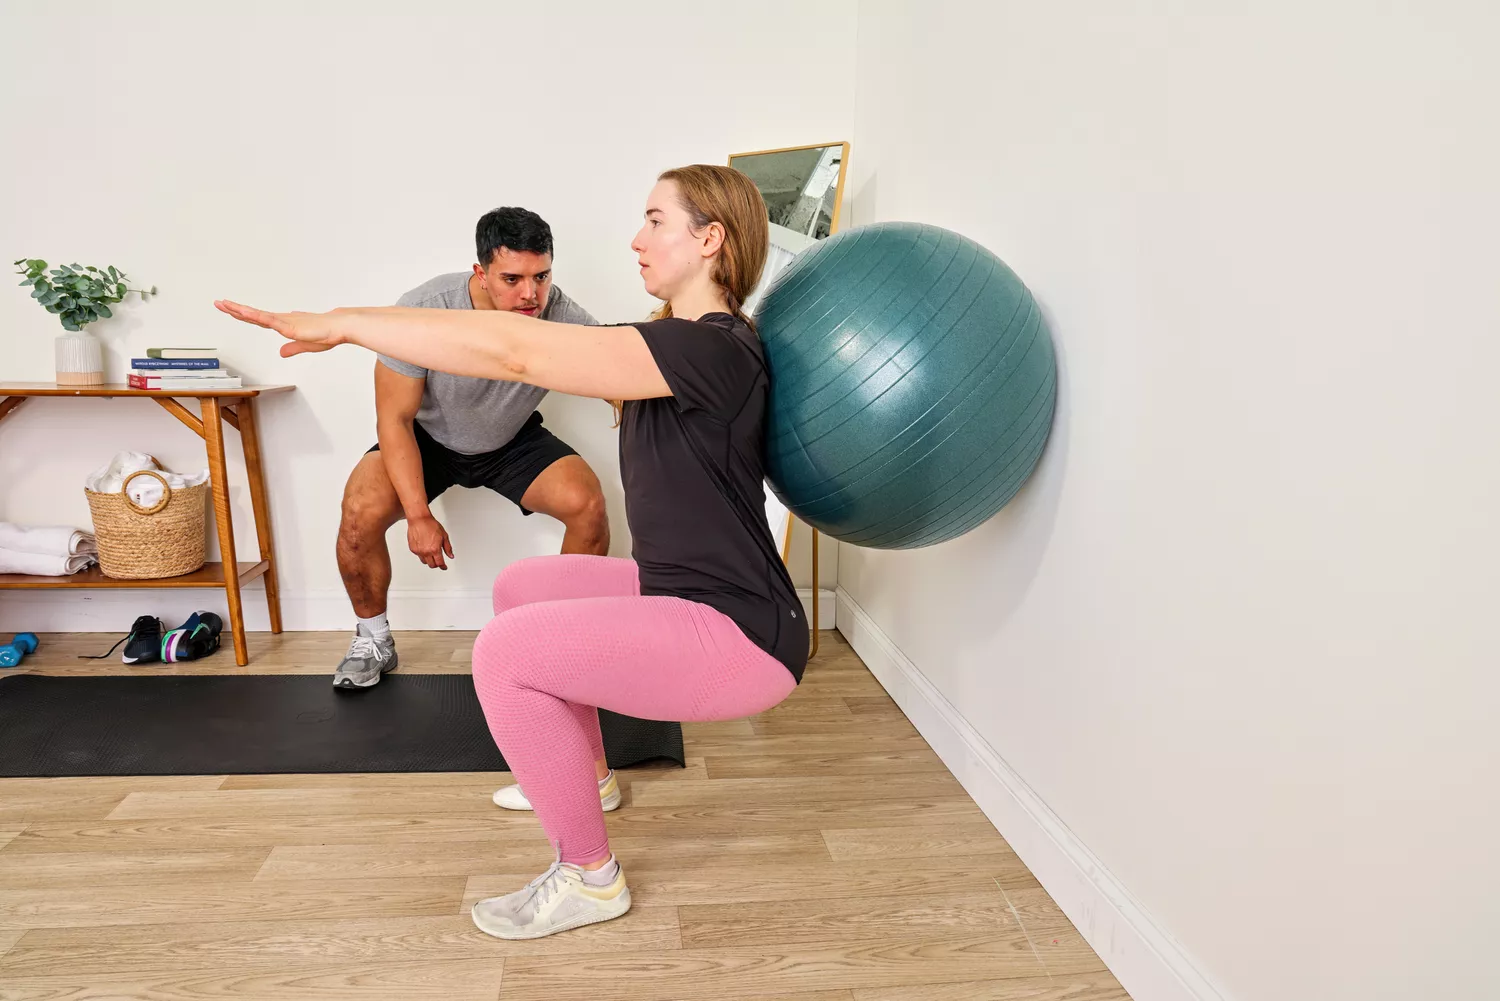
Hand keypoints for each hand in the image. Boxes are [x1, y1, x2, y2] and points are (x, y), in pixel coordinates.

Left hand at [214, 300, 345, 356]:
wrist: (341, 326)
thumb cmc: (328, 334)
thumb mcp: (307, 346)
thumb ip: (292, 348)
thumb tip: (281, 352)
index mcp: (284, 324)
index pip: (259, 319)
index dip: (244, 315)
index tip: (230, 310)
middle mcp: (281, 320)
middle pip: (253, 315)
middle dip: (235, 309)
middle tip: (219, 303)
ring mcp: (284, 321)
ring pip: (256, 315)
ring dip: (239, 310)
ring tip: (223, 304)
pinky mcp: (289, 325)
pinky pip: (267, 319)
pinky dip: (254, 316)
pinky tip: (243, 312)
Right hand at [408, 515, 453, 569]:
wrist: (419, 520)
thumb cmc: (431, 525)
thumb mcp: (444, 536)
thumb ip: (448, 548)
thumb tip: (451, 555)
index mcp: (435, 549)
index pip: (440, 563)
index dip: (443, 566)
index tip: (444, 567)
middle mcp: (426, 552)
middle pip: (432, 565)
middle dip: (436, 564)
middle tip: (439, 561)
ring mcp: (418, 551)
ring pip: (424, 562)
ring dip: (429, 560)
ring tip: (431, 554)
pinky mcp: (412, 549)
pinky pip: (419, 556)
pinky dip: (422, 554)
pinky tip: (425, 548)